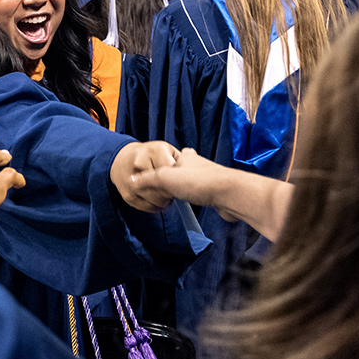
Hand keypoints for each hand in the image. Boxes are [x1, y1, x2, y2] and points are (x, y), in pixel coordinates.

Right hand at [111, 140, 179, 212]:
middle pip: (165, 187)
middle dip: (172, 190)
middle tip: (173, 188)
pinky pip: (149, 208)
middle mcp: (140, 164)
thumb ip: (179, 159)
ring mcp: (131, 181)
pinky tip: (157, 198)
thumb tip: (193, 172)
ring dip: (166, 200)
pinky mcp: (128, 196)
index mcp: (153, 151)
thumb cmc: (149, 155)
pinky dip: (156, 206)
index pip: (172, 171)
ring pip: (158, 200)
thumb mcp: (166, 150)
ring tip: (166, 193)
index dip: (178, 179)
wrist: (121, 160)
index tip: (179, 180)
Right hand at [133, 148, 294, 239]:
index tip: (159, 167)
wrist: (229, 193)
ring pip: (194, 181)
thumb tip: (129, 181)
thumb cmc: (198, 181)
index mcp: (186, 158)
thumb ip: (146, 180)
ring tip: (177, 196)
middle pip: (185, 168)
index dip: (165, 161)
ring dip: (186, 188)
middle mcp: (198, 165)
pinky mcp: (216, 193)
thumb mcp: (164, 178)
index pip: (174, 155)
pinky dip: (196, 196)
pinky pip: (202, 193)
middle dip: (177, 175)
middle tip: (166, 185)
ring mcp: (209, 178)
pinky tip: (192, 202)